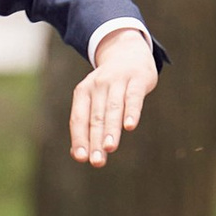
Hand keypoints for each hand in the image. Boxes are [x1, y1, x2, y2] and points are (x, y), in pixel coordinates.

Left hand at [69, 26, 156, 166]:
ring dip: (111, 129)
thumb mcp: (95, 100)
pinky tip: (130, 126)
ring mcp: (117, 81)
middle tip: (97, 161)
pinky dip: (131, 111)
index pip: (79, 118)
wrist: (129, 53)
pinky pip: (133, 97)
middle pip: (96, 117)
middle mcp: (98, 85)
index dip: (80, 138)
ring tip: (110, 148)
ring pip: (113, 108)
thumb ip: (87, 125)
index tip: (82, 158)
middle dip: (96, 140)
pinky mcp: (137, 79)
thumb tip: (78, 155)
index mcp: (83, 92)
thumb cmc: (109, 87)